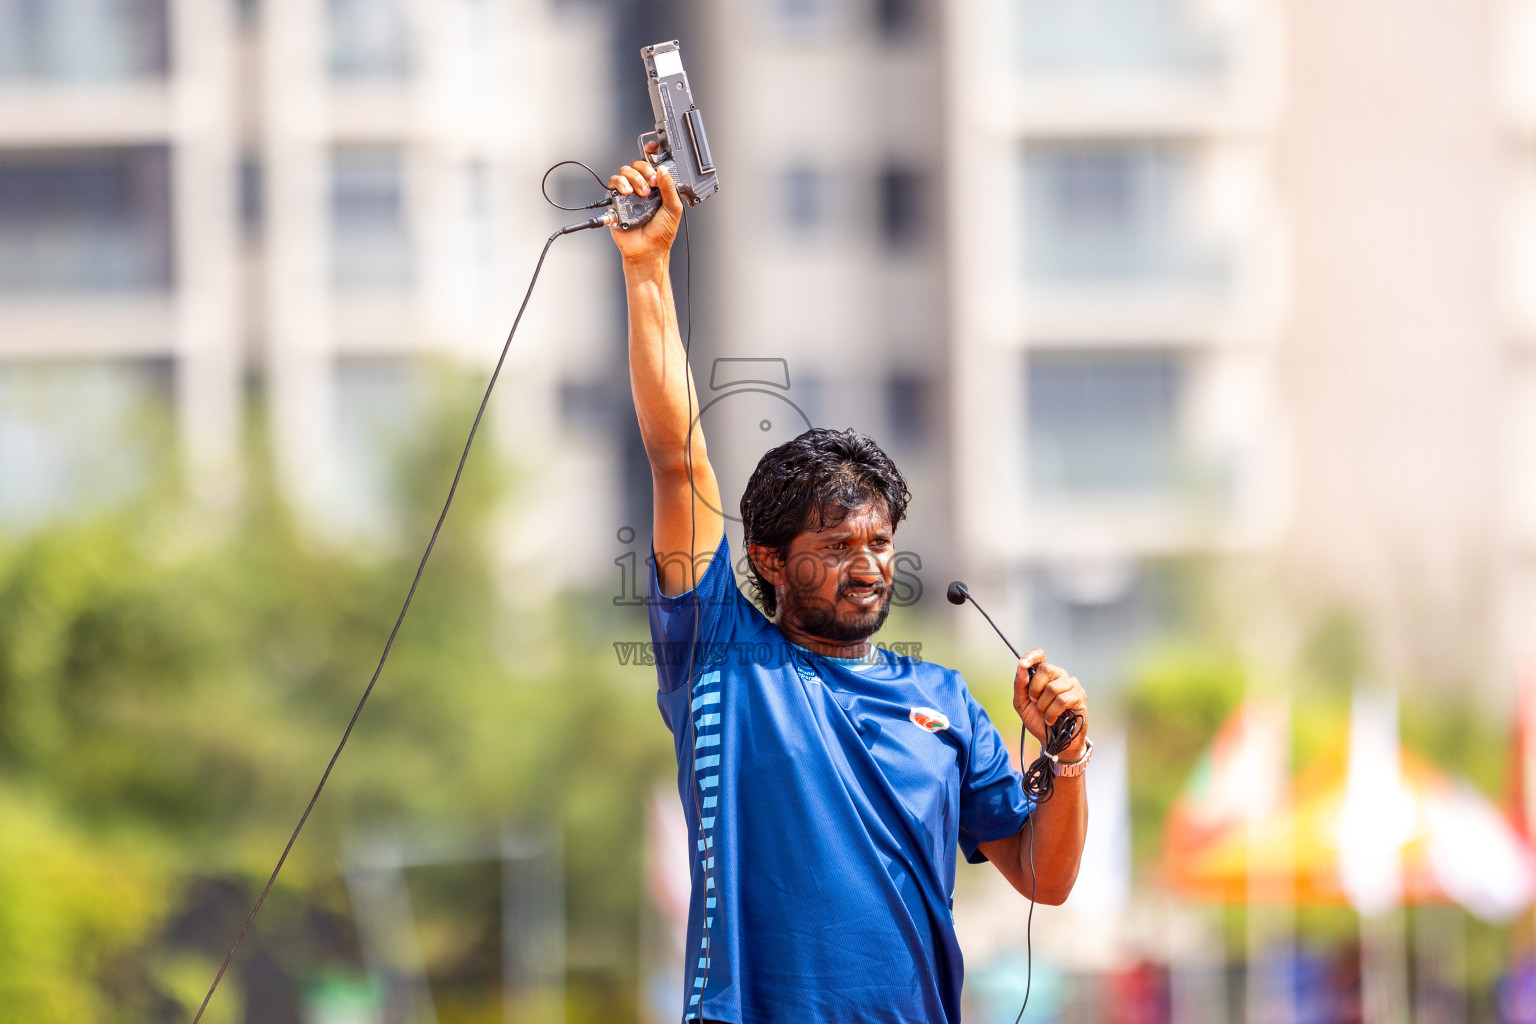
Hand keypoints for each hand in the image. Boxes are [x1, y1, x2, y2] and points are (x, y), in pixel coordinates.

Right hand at [608, 147, 683, 263]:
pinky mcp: (616, 200)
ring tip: (640, 193)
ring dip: (633, 178)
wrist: (647, 250)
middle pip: (637, 164)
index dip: (652, 153)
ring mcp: (628, 193)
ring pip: (624, 171)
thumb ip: (669, 187)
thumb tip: (663, 169)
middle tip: (651, 184)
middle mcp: (642, 187)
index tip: (653, 149)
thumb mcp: (673, 208)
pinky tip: (627, 193)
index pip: (653, 165)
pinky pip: (613, 184)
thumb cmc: (661, 233)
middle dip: (644, 170)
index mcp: (657, 187)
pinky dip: (620, 184)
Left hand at [1013, 650, 1088, 761]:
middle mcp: (1060, 675)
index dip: (1031, 656)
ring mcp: (1072, 685)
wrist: (1053, 741)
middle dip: (1035, 689)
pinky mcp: (1080, 697)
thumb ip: (1020, 685)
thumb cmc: (1038, 720)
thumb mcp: (1022, 703)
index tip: (1022, 663)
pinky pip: (1062, 700)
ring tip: (1044, 714)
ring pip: (1053, 688)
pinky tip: (1052, 719)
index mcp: (1045, 674)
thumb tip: (1021, 667)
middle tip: (1035, 702)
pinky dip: (1052, 713)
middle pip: (1045, 669)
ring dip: (1043, 705)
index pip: (1040, 656)